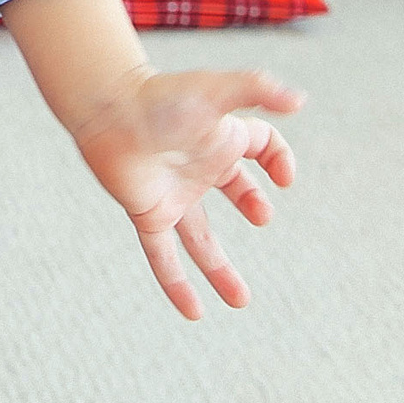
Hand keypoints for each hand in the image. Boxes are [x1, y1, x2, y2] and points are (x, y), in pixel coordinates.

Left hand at [71, 68, 303, 319]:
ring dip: (220, 270)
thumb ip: (257, 90)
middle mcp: (198, 167)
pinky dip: (177, 284)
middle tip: (261, 216)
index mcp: (220, 137)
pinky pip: (164, 256)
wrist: (104, 109)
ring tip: (241, 301)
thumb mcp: (216, 91)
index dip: (277, 159)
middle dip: (252, 202)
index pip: (261, 146)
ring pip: (201, 239)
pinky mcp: (149, 214)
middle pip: (236, 190)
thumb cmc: (160, 96)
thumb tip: (299, 101)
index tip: (283, 177)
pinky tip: (193, 313)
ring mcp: (174, 194)